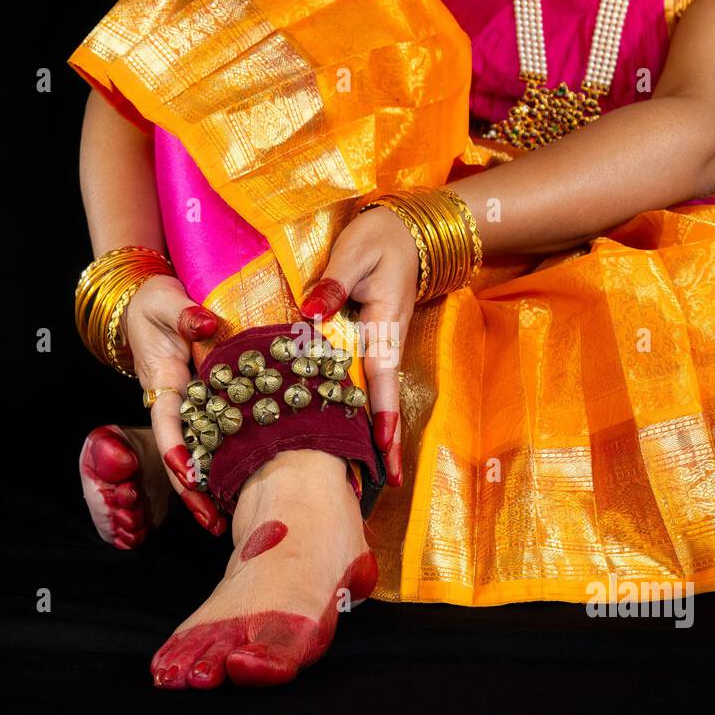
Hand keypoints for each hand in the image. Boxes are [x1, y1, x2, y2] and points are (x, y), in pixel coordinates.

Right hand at [122, 273, 226, 534]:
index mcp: (161, 382)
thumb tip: (206, 322)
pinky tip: (242, 485)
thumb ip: (185, 312)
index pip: (167, 422)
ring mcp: (190, 407)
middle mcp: (174, 402)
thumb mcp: (166, 300)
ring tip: (226, 521)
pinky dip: (224, 462)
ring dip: (209, 487)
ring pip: (197, 452)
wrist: (150, 303)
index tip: (186, 475)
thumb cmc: (155, 303)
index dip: (175, 450)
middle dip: (192, 491)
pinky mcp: (207, 405)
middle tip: (213, 523)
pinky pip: (215, 437)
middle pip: (180, 453)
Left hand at [300, 206, 415, 485]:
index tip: (383, 447)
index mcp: (384, 325)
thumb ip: (333, 282)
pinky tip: (352, 432)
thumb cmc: (379, 239)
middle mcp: (384, 342)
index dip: (383, 413)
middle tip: (385, 484)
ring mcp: (378, 345)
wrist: (405, 231)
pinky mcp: (369, 342)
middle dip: (386, 441)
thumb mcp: (355, 252)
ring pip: (375, 394)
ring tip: (373, 473)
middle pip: (384, 399)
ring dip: (375, 432)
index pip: (383, 376)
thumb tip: (310, 313)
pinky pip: (364, 380)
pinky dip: (362, 409)